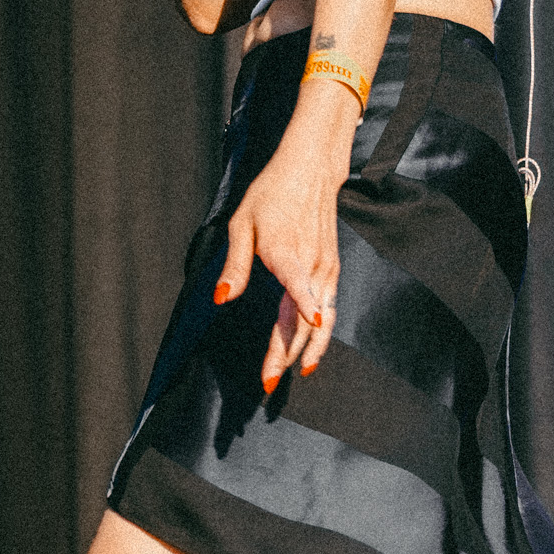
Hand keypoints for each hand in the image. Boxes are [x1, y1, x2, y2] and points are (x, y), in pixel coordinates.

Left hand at [213, 103, 355, 387]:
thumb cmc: (271, 195)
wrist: (311, 171)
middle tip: (268, 383)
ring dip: (305, 350)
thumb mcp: (241, 224)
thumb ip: (235, 265)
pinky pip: (328, 308)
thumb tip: (222, 298)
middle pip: (304, 319)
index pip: (298, 287)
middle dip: (286, 354)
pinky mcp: (331, 269)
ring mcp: (325, 269)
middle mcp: (311, 265)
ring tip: (289, 375)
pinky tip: (308, 351)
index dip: (303, 310)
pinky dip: (319, 333)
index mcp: (287, 252)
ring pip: (320, 320)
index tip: (308, 336)